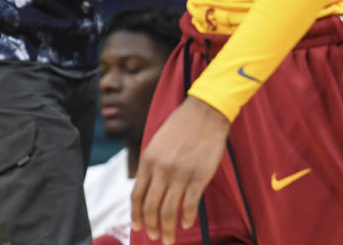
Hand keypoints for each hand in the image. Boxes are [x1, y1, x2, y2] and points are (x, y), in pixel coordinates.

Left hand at [132, 96, 230, 243]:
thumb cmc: (182, 125)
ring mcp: (181, 173)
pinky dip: (188, 217)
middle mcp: (161, 169)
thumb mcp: (157, 143)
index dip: (136, 215)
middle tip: (155, 237)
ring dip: (167, 228)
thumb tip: (148, 189)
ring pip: (169, 210)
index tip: (138, 227)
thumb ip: (152, 166)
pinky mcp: (200, 175)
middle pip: (151, 207)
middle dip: (151, 226)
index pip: (137, 196)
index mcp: (148, 161)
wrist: (206, 110)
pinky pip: (190, 203)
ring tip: (169, 238)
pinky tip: (188, 223)